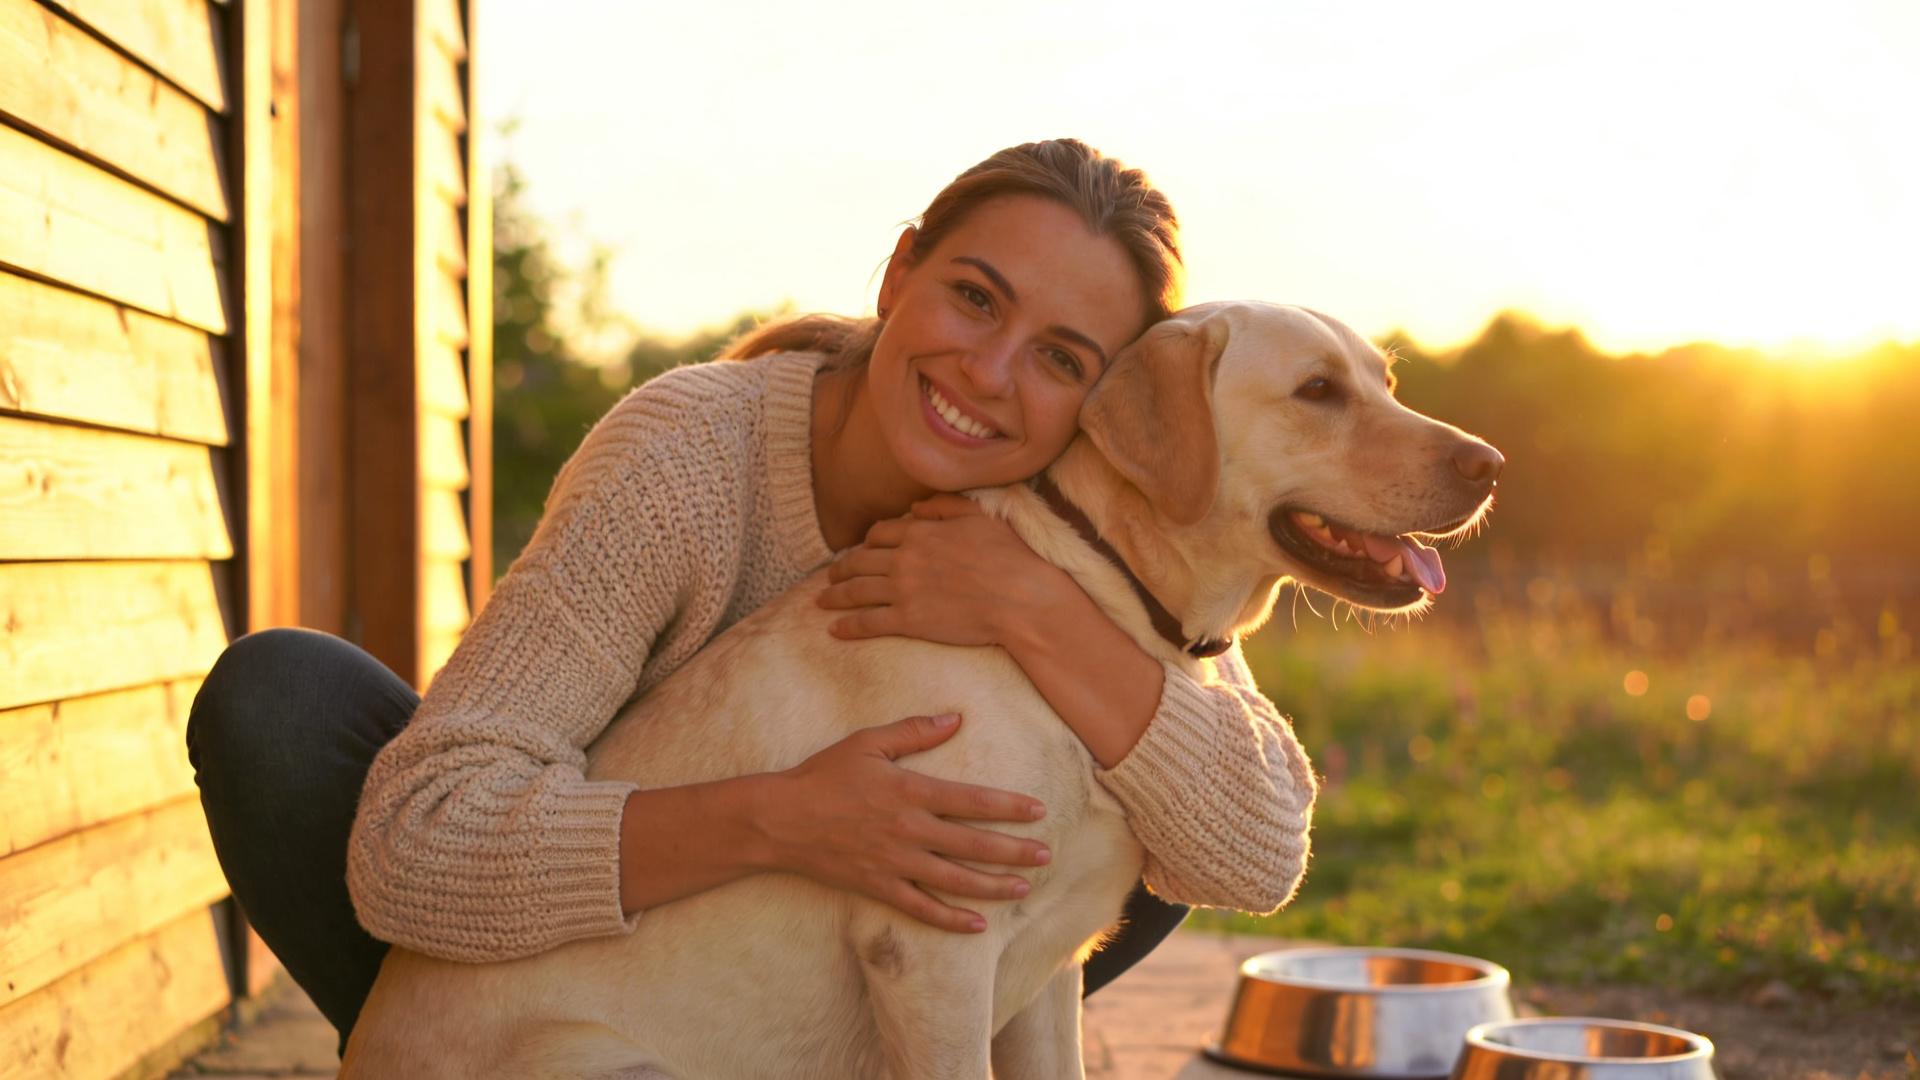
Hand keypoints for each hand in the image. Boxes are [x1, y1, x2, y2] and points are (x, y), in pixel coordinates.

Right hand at [759, 712, 1050, 932]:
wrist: (779, 819)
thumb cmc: (823, 775)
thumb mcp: (867, 742)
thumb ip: (914, 731)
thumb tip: (955, 718)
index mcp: (910, 791)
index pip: (971, 800)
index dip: (1008, 806)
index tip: (1038, 811)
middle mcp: (909, 830)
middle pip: (972, 844)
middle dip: (1014, 851)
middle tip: (1046, 856)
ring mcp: (895, 862)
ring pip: (955, 880)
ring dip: (992, 886)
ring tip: (1022, 888)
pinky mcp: (878, 886)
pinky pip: (921, 908)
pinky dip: (950, 919)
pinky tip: (977, 925)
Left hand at [816, 494, 1063, 646]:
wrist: (1020, 597)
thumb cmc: (1009, 556)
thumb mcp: (979, 516)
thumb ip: (945, 506)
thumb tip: (916, 506)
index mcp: (920, 531)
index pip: (881, 533)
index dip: (868, 541)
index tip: (863, 548)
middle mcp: (904, 558)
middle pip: (860, 561)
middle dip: (842, 568)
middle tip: (830, 575)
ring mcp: (903, 590)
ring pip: (857, 590)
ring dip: (835, 595)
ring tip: (822, 600)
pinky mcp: (908, 621)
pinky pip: (868, 622)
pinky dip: (847, 626)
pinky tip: (834, 630)